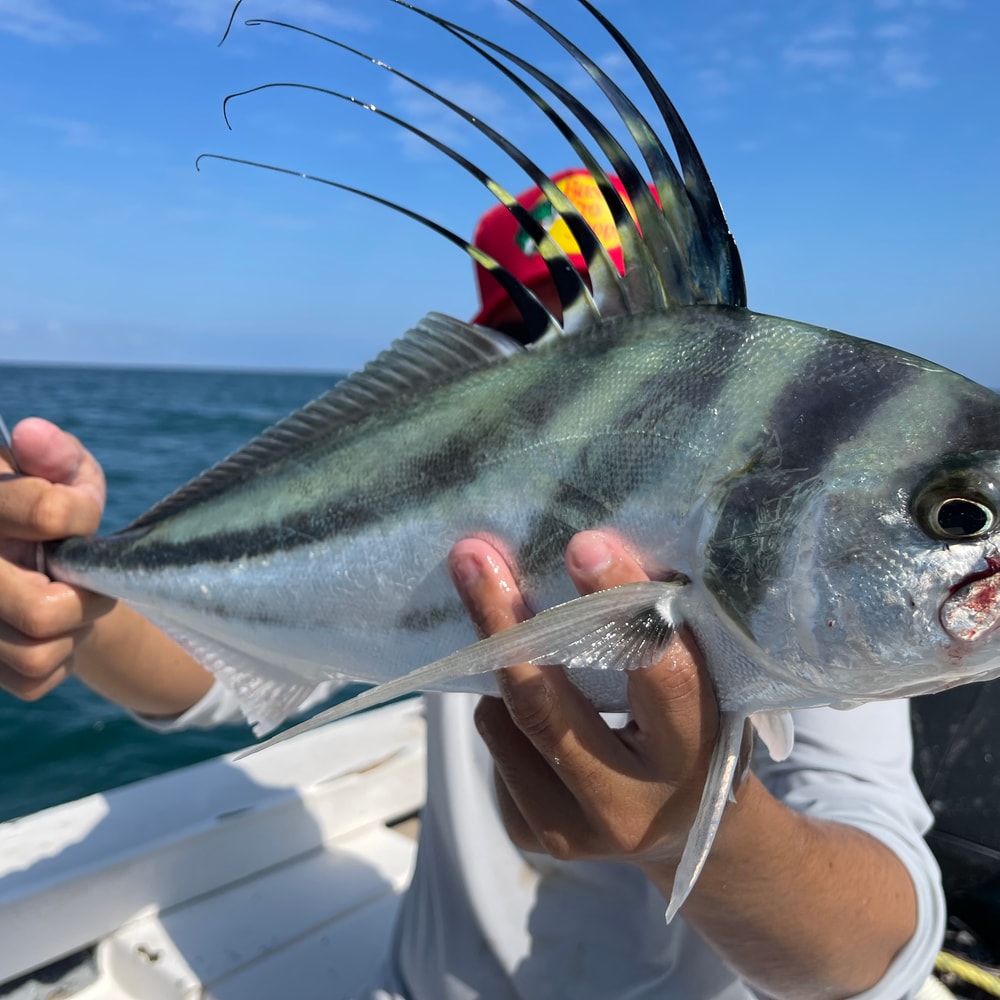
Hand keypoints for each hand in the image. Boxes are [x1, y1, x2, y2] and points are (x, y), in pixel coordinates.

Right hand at [0, 418, 115, 698]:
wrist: (42, 566)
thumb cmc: (55, 509)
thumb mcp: (65, 473)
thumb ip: (57, 455)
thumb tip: (32, 434)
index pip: (50, 515)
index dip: (79, 516)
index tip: (76, 514)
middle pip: (46, 612)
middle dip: (86, 597)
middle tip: (81, 575)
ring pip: (40, 653)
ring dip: (72, 630)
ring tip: (63, 599)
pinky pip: (34, 681)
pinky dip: (57, 661)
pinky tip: (47, 630)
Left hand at [448, 529, 721, 870]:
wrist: (682, 830)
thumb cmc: (692, 731)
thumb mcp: (701, 688)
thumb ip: (657, 634)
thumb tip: (591, 552)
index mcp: (692, 759)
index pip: (658, 675)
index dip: (618, 606)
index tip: (584, 544)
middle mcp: (628, 808)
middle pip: (544, 709)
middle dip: (501, 621)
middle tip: (472, 555)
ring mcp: (572, 833)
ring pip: (502, 719)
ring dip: (508, 666)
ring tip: (533, 647)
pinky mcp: (531, 835)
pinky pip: (494, 741)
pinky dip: (506, 708)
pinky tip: (545, 711)